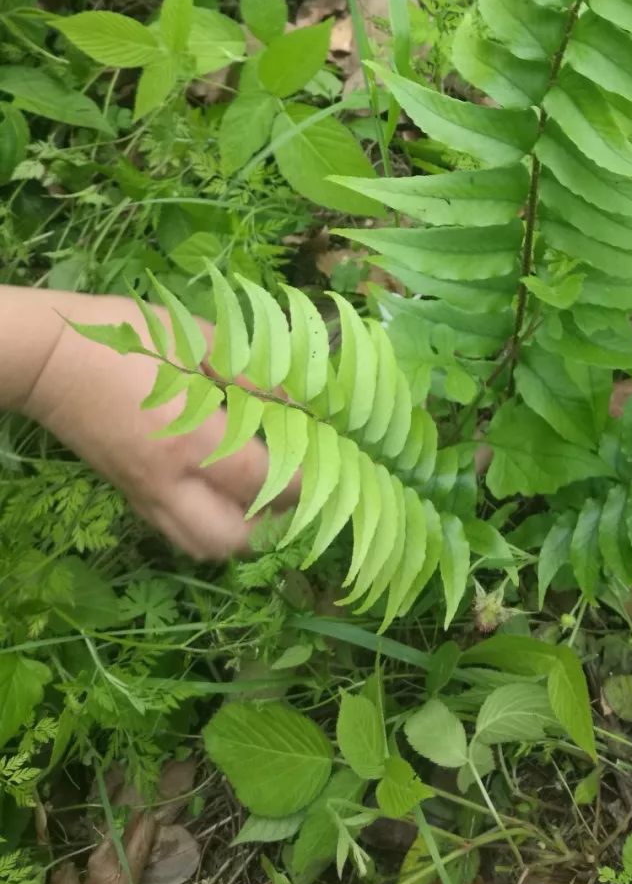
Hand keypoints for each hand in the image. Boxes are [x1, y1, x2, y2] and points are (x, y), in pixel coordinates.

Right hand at [19, 292, 298, 558]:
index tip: (330, 465)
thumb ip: (251, 373)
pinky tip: (223, 492)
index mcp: (192, 439)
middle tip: (294, 487)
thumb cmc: (126, 338)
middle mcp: (170, 481)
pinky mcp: (128, 494)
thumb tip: (297, 400)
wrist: (48, 358)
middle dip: (273, 523)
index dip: (303, 482)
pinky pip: (175, 532)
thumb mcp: (196, 341)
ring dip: (240, 533)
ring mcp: (145, 494)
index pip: (262, 482)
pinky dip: (208, 526)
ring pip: (201, 545)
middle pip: (232, 537)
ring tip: (262, 496)